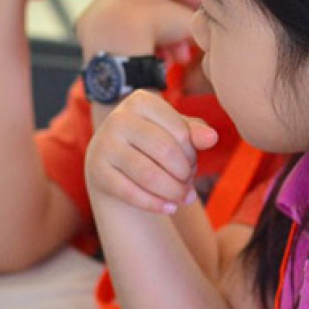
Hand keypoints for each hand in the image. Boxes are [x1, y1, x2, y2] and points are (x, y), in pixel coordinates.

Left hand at [75, 0, 198, 63]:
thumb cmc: (156, 25)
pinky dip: (121, 50)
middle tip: (174, 60)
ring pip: (129, 29)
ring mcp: (101, 4)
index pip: (166, 4)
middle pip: (148, 18)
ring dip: (145, 47)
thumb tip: (217, 30)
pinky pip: (110, 39)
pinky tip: (130, 62)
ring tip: (154, 64)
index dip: (177, 27)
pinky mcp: (86, 23)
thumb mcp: (190, 20)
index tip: (184, 45)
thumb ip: (205, 21)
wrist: (118, 37)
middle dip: (163, 40)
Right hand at [85, 90, 218, 214]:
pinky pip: (131, 193)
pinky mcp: (97, 171)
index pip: (181, 133)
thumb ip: (196, 132)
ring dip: (174, 192)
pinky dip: (156, 205)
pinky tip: (169, 208)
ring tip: (183, 198)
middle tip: (188, 183)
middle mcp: (118, 118)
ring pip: (149, 175)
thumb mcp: (175, 132)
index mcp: (140, 101)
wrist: (111, 162)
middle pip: (166, 152)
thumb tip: (212, 138)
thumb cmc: (151, 142)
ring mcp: (104, 144)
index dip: (193, 154)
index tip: (191, 163)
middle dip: (185, 174)